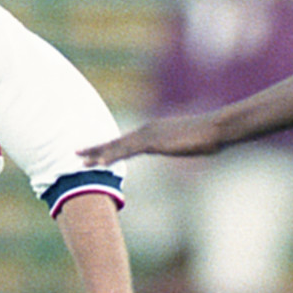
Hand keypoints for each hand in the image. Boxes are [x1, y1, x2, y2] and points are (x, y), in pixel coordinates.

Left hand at [80, 112, 222, 166]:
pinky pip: (128, 151)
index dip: (108, 146)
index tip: (94, 151)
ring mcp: (150, 134)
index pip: (126, 140)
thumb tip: (182, 146)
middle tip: (75, 153)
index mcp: (154, 130)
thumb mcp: (189, 142)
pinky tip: (100, 164)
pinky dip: (112, 156)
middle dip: (96, 148)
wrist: (217, 128)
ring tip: (80, 161)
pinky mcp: (154, 142)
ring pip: (118, 146)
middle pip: (116, 141)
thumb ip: (179, 144)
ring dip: (98, 154)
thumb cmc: (208, 136)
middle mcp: (148, 129)